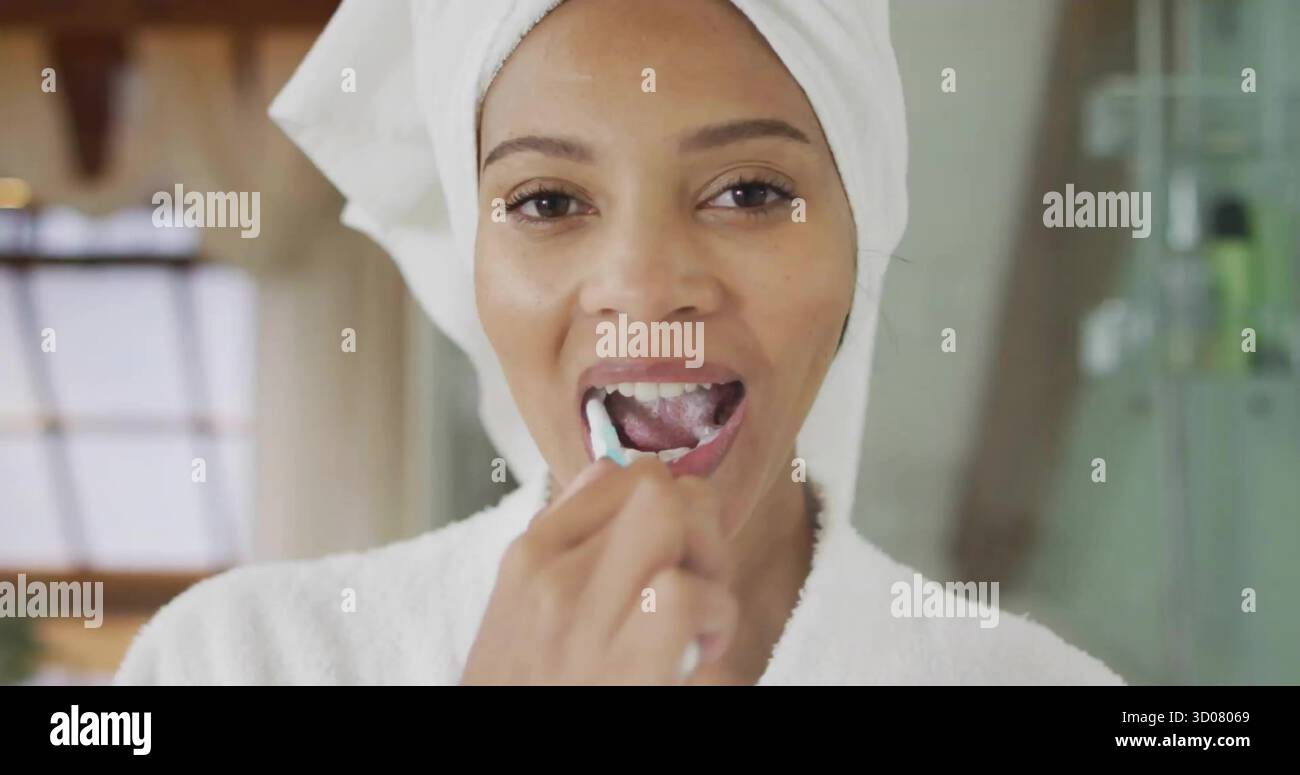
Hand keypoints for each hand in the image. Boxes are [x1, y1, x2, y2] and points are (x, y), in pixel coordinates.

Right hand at [460, 457, 737, 683]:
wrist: (501, 757)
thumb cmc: (524, 689)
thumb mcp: (521, 611)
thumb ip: (567, 546)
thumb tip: (613, 475)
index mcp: (528, 555)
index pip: (618, 475)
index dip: (664, 507)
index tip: (665, 556)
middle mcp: (552, 576)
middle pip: (659, 489)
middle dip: (698, 526)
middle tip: (697, 583)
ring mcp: (585, 621)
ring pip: (681, 528)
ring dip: (714, 579)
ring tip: (699, 631)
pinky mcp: (627, 669)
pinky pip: (690, 599)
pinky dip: (717, 625)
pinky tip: (702, 657)